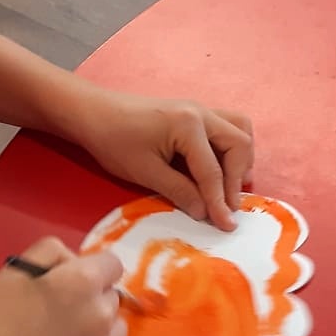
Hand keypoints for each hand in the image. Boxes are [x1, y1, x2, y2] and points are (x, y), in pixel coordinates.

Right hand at [0, 239, 123, 335]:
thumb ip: (51, 254)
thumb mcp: (14, 271)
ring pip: (112, 330)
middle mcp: (100, 317)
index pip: (112, 265)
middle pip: (111, 297)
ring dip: (95, 328)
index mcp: (82, 283)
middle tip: (55, 311)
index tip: (71, 280)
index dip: (91, 269)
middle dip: (91, 298)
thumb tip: (73, 262)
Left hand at [65, 85, 253, 230]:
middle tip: (228, 208)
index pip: (212, 171)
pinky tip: (221, 166)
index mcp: (188, 125)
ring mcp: (201, 109)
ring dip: (241, 159)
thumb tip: (206, 213)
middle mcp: (202, 112)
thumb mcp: (145, 172)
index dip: (220, 202)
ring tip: (231, 185)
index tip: (227, 226)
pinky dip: (233, 146)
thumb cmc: (114, 141)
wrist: (94, 113)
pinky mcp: (195, 113)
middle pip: (239, 145)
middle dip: (236, 180)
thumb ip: (179, 192)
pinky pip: (228, 126)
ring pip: (240, 129)